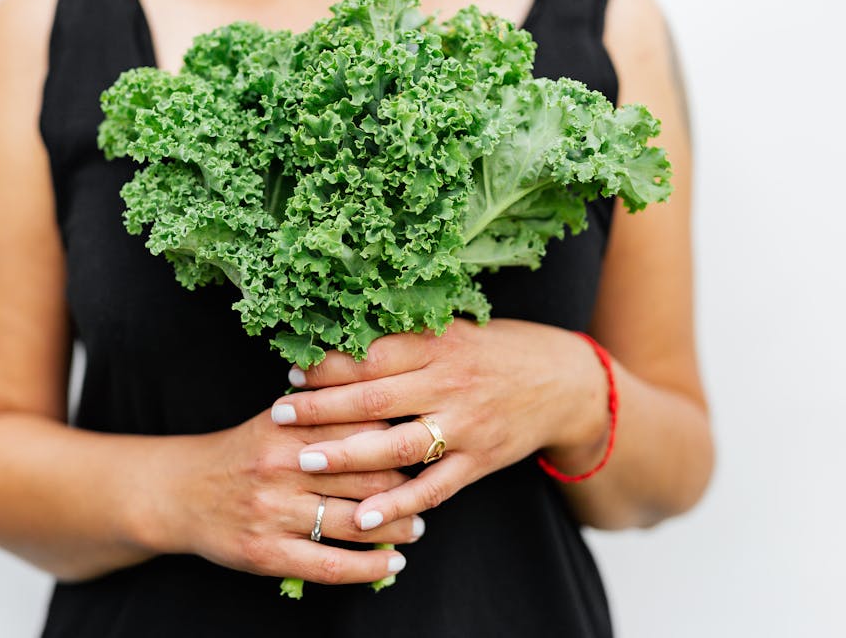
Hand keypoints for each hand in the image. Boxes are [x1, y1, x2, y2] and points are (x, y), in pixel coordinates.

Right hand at [161, 410, 421, 585]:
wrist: (180, 491)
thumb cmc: (241, 452)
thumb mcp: (276, 419)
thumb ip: (324, 410)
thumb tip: (387, 403)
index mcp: (288, 426)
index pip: (360, 428)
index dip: (398, 439)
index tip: (422, 445)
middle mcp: (281, 466)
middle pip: (364, 475)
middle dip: (405, 486)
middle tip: (428, 491)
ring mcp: (273, 511)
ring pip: (352, 522)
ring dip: (395, 528)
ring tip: (416, 528)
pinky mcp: (265, 552)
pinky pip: (328, 565)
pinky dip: (367, 567)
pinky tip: (392, 565)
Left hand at [269, 319, 610, 532]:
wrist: (565, 381)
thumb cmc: (497, 350)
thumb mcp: (454, 329)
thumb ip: (405, 335)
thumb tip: (341, 334)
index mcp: (438, 343)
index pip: (372, 354)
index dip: (328, 364)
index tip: (292, 371)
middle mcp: (449, 383)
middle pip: (374, 399)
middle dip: (321, 409)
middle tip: (280, 416)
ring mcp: (465, 426)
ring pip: (398, 445)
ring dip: (349, 456)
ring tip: (306, 461)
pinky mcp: (480, 461)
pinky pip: (434, 488)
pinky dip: (398, 504)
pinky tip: (364, 517)